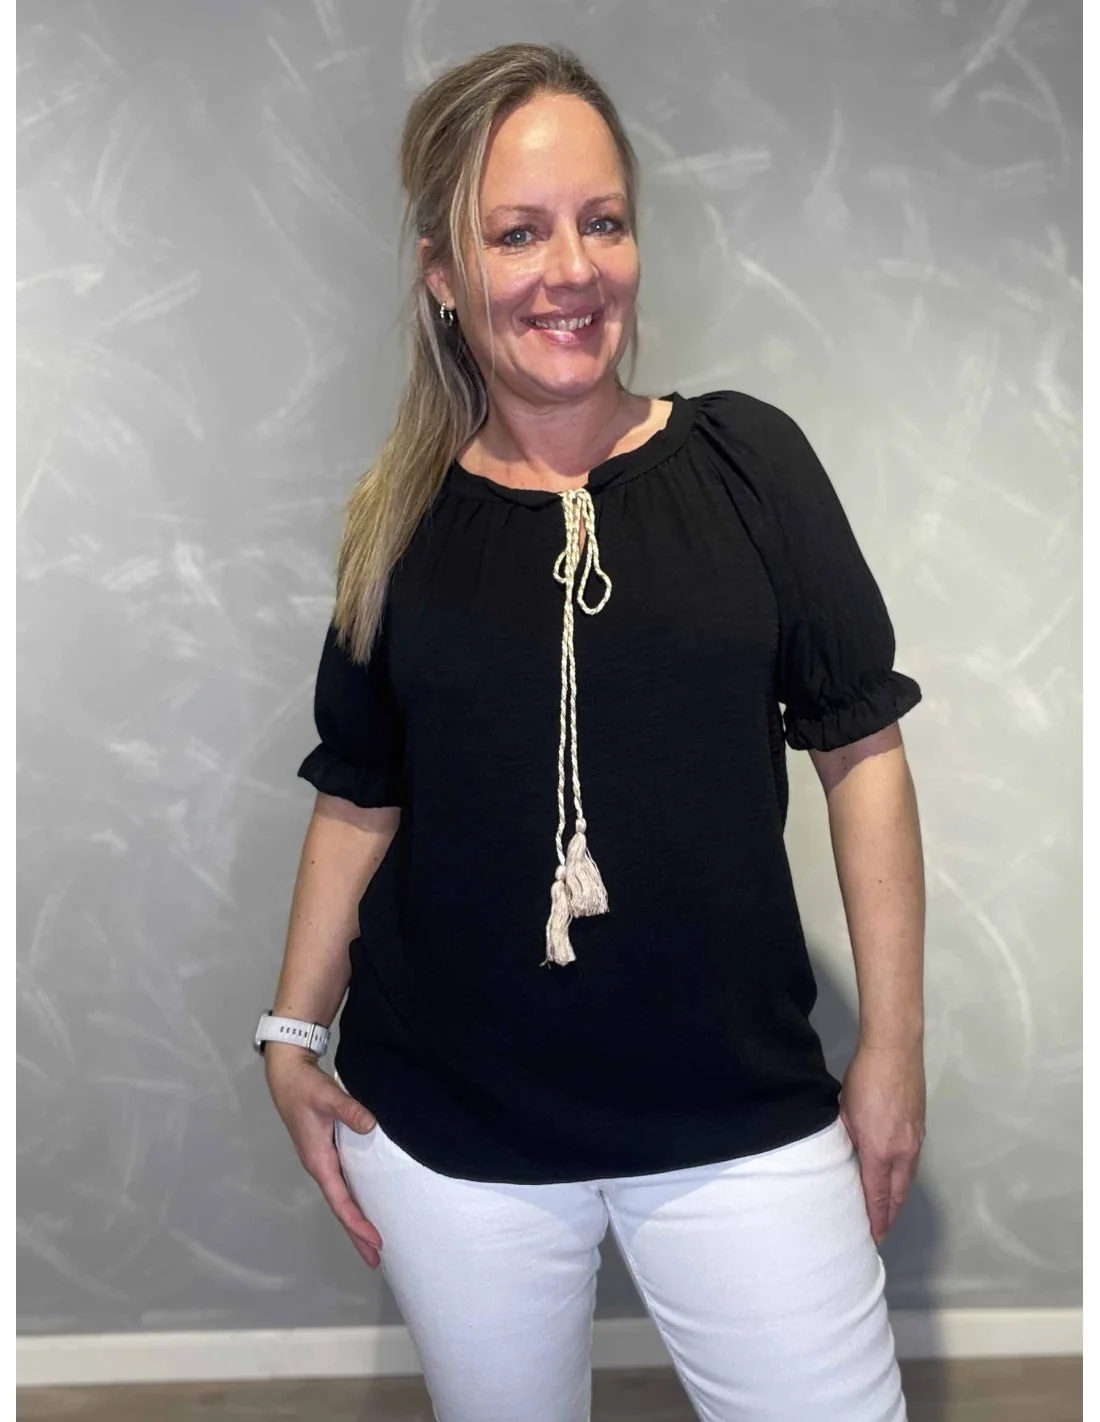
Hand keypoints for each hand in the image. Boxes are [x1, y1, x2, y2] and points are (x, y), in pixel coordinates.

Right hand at [264, 1046, 384, 1268]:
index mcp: (318, 1161)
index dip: (357, 1222)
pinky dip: (354, 1202)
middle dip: (357, 1235)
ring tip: (374, 1244)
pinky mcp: (326, 1153)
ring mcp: (322, 1161)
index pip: (340, 1201)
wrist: (287, 1075)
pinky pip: (342, 1186)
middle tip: (377, 1261)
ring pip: (341, 1199)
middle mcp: (319, 1167)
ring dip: (356, 1222)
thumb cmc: (305, 1087)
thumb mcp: (328, 1096)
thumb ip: (349, 1110)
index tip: (376, 1240)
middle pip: (340, 1209)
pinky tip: (365, 1206)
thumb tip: (370, 1124)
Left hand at [839, 1041, 925, 1246]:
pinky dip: (903, 1178)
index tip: (870, 1237)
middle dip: (888, 1217)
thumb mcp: (844, 1112)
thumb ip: (846, 1140)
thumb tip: (845, 1156)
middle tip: (878, 1234)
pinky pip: (911, 1163)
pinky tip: (895, 1180)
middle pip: (897, 1196)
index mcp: (880, 1151)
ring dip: (896, 1199)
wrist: (895, 1050)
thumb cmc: (864, 1078)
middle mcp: (903, 1152)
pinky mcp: (920, 1128)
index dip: (874, 1220)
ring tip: (885, 1213)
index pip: (876, 1196)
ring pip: (906, 1180)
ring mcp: (915, 1140)